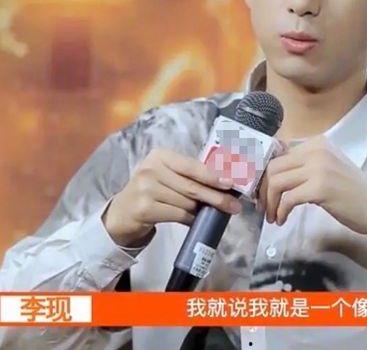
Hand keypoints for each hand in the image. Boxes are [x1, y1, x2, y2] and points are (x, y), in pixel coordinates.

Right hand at [103, 147, 242, 246]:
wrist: (122, 212)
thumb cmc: (151, 190)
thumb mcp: (167, 175)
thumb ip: (189, 176)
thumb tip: (223, 183)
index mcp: (161, 156)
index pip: (192, 166)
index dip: (214, 175)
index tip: (232, 183)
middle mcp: (151, 169)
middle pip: (192, 186)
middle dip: (216, 197)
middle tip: (234, 206)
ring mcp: (146, 189)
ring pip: (187, 202)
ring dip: (203, 210)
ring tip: (214, 213)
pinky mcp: (145, 208)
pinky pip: (178, 215)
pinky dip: (190, 219)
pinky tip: (195, 220)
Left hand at [258, 135, 366, 235]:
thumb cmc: (351, 193)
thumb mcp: (325, 170)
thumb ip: (303, 165)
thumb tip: (269, 172)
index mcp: (317, 143)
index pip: (278, 153)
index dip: (264, 174)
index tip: (262, 192)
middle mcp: (316, 150)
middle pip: (273, 166)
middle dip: (263, 190)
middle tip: (264, 207)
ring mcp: (319, 167)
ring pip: (276, 181)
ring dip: (270, 202)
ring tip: (273, 216)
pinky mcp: (320, 187)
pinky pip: (288, 198)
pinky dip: (281, 211)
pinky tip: (283, 220)